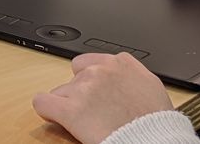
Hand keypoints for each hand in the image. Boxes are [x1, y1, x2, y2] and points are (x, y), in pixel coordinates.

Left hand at [32, 53, 173, 143]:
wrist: (152, 139)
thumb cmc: (156, 121)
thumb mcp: (151, 86)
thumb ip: (132, 75)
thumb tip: (127, 77)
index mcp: (121, 62)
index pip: (92, 62)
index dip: (92, 80)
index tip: (95, 92)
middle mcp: (100, 70)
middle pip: (76, 76)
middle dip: (81, 91)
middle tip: (92, 109)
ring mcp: (83, 88)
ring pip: (61, 91)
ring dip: (68, 103)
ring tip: (84, 120)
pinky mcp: (70, 110)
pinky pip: (43, 102)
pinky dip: (46, 108)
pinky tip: (52, 115)